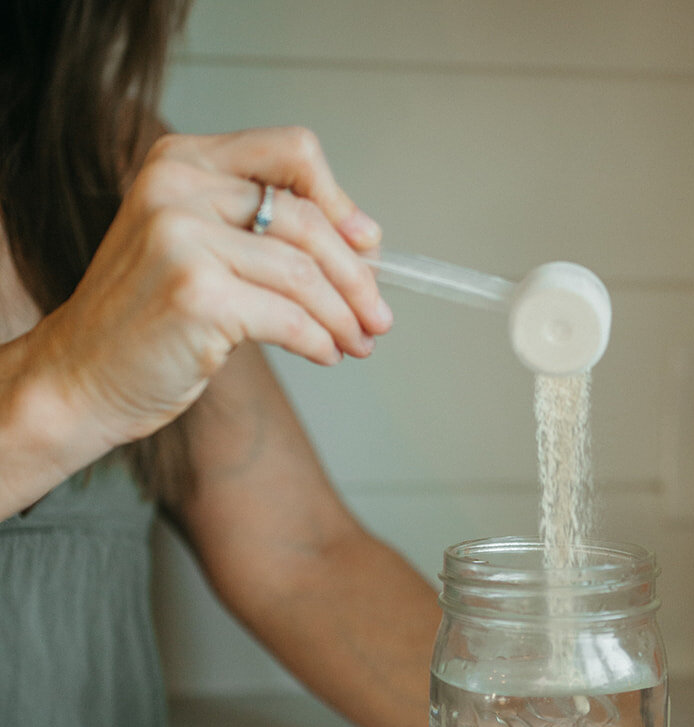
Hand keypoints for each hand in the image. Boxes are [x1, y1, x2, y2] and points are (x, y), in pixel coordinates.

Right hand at [28, 126, 391, 453]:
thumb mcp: (197, 248)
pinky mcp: (197, 295)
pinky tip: (327, 353)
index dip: (340, 200)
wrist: (84, 375)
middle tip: (378, 316)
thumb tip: (364, 240)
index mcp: (181, 161)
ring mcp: (183, 239)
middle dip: (356, 275)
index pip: (291, 152)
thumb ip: (262, 230)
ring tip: (359, 342)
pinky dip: (320, 340)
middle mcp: (178, 189)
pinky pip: (289, 318)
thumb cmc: (148, 319)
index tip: (367, 245)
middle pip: (307, 220)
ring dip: (344, 315)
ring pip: (304, 275)